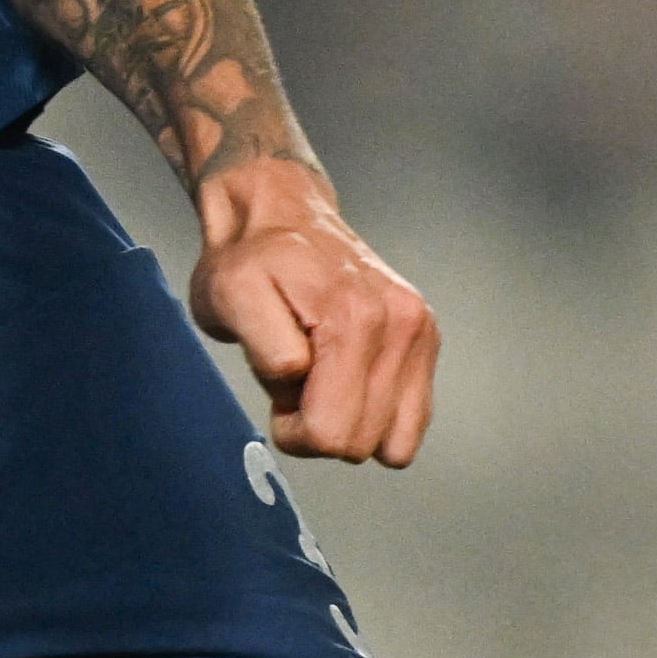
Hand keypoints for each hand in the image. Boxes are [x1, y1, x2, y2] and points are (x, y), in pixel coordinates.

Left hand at [189, 165, 438, 464]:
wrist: (282, 214)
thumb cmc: (250, 258)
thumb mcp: (228, 298)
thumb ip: (265, 349)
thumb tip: (300, 380)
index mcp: (353, 318)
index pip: (331, 434)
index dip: (292, 428)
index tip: (278, 396)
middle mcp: (400, 324)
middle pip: (364, 443)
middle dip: (321, 427)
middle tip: (296, 384)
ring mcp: (420, 332)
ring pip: (395, 442)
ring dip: (352, 423)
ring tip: (323, 378)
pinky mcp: (428, 338)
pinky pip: (412, 420)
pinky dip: (378, 413)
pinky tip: (347, 376)